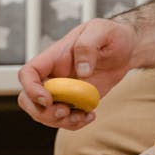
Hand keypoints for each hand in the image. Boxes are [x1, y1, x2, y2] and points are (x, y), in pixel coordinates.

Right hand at [17, 17, 135, 129]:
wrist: (127, 49)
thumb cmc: (111, 35)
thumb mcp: (101, 31)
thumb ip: (87, 46)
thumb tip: (82, 71)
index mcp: (54, 57)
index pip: (28, 73)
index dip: (30, 89)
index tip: (47, 99)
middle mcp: (55, 76)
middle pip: (29, 100)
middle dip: (42, 112)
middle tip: (64, 112)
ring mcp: (64, 91)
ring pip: (46, 114)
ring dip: (60, 122)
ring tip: (83, 116)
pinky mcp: (77, 101)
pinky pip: (66, 119)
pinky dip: (75, 123)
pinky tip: (90, 115)